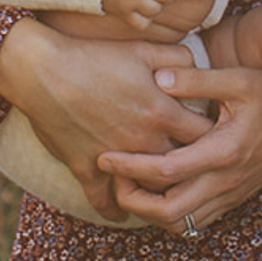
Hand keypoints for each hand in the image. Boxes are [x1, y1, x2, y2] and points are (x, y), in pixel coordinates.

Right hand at [0, 20, 208, 221]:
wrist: (45, 70)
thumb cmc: (95, 56)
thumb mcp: (142, 49)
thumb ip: (176, 58)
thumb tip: (196, 64)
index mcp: (161, 112)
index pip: (204, 135)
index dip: (214, 135)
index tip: (216, 135)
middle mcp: (143, 140)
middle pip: (181, 167)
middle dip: (191, 166)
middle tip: (195, 163)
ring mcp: (115, 158)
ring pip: (146, 187)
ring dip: (157, 189)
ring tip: (163, 186)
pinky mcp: (86, 167)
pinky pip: (103, 200)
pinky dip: (113, 209)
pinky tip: (120, 212)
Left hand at [100, 61, 261, 233]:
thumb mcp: (240, 79)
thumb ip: (197, 80)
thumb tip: (157, 78)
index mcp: (223, 151)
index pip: (166, 171)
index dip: (130, 167)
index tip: (105, 156)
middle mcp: (226, 180)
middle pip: (168, 212)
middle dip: (133, 201)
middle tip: (113, 179)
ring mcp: (232, 193)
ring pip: (183, 224)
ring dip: (152, 212)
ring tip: (133, 186)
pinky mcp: (237, 196)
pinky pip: (199, 220)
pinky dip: (174, 214)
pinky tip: (162, 191)